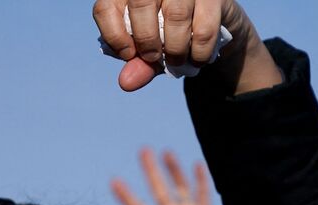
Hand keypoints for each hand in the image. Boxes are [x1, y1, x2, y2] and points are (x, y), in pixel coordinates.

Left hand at [92, 0, 253, 91]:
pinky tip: (196, 59)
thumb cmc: (170, 35)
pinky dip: (198, 53)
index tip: (128, 54)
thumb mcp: (150, 51)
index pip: (106, 8)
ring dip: (175, 49)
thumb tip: (126, 83)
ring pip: (175, 15)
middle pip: (140, 4)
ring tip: (177, 61)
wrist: (212, 26)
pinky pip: (204, 29)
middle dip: (146, 40)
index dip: (113, 35)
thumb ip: (137, 64)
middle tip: (154, 58)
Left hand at [113, 148, 238, 204]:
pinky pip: (201, 195)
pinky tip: (197, 166)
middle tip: (143, 151)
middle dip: (150, 171)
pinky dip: (200, 181)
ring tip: (166, 153)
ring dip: (173, 170)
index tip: (114, 181)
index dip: (126, 196)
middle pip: (157, 188)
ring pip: (178, 187)